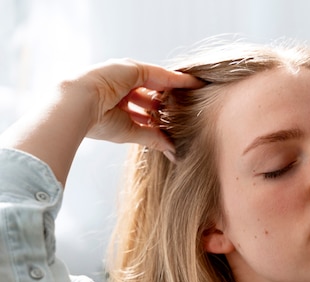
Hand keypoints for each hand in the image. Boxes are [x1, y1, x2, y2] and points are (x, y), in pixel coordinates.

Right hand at [1, 59, 202, 183]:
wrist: (78, 106)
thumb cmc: (97, 122)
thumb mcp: (129, 132)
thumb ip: (152, 137)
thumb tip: (172, 150)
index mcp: (115, 101)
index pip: (142, 107)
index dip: (158, 114)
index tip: (173, 122)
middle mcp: (121, 86)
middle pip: (152, 94)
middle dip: (168, 103)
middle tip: (189, 111)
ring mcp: (127, 75)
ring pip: (159, 83)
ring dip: (177, 92)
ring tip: (197, 98)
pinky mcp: (135, 68)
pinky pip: (164, 75)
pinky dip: (180, 81)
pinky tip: (196, 84)